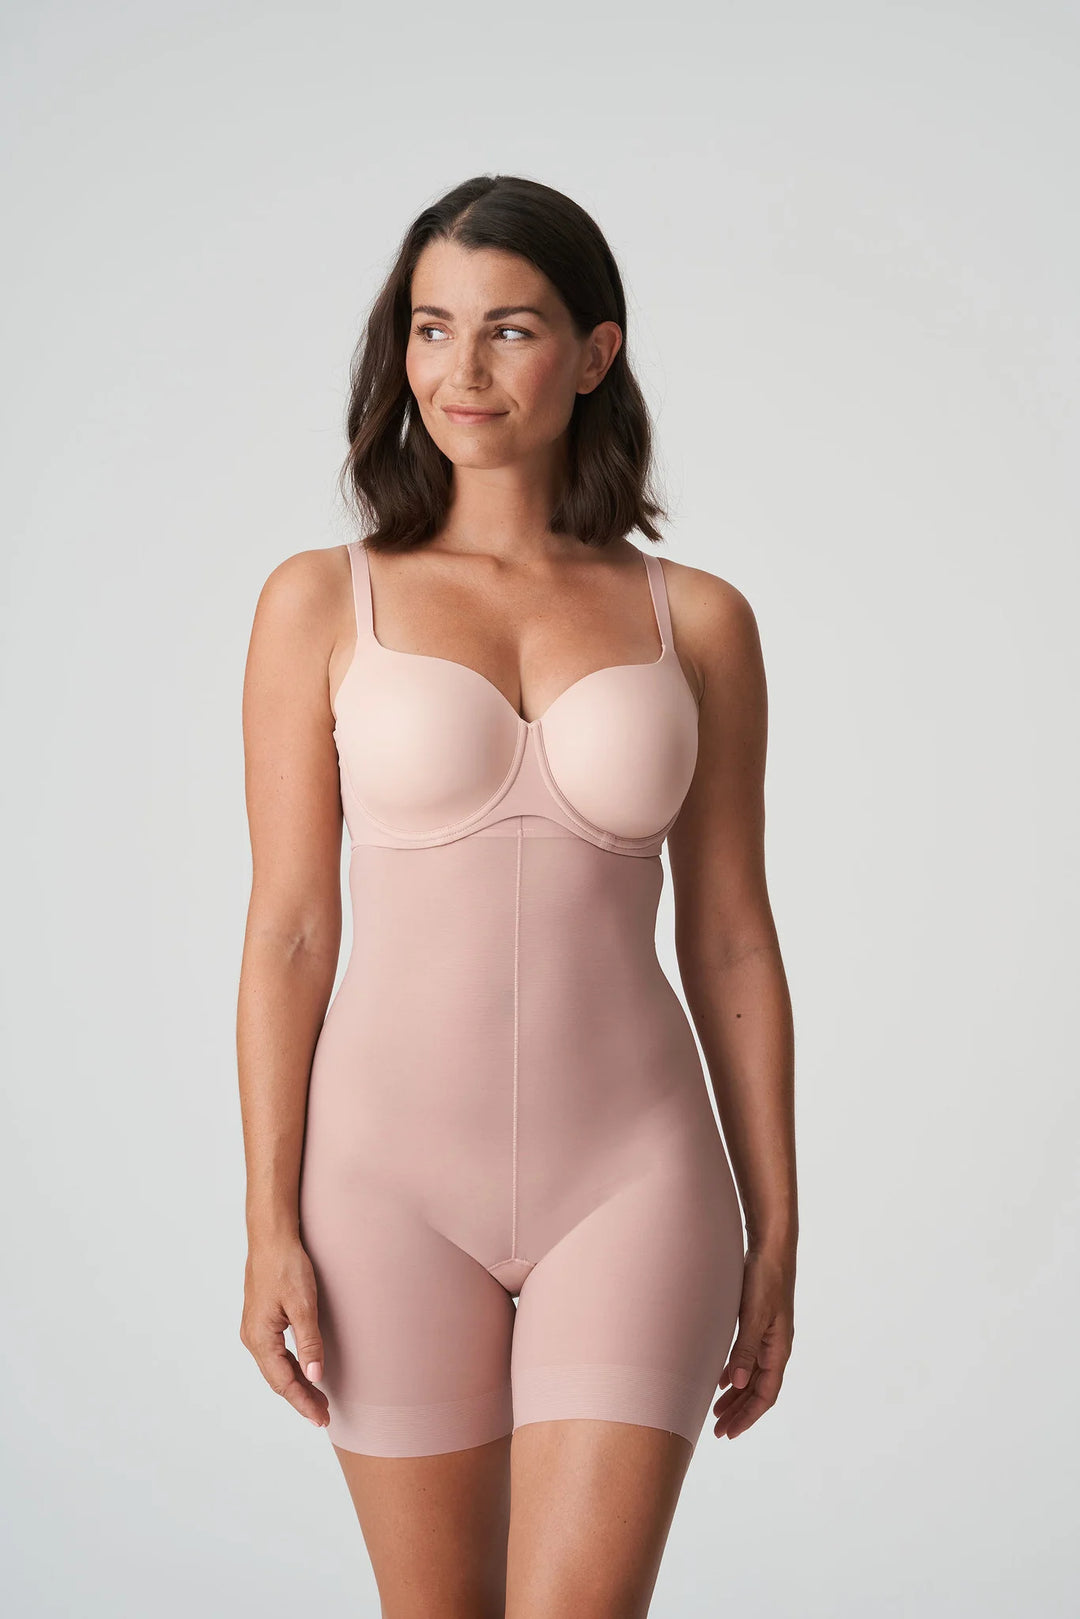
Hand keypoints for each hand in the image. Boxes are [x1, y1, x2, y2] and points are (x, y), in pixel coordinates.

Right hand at [240, 1237, 329, 1429]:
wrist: (271, 1237)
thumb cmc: (286, 1265)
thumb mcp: (304, 1304)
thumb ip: (310, 1343)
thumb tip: (316, 1378)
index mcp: (260, 1338)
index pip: (284, 1382)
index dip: (303, 1402)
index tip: (321, 1418)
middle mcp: (252, 1338)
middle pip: (277, 1379)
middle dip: (300, 1398)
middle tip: (323, 1415)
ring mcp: (254, 1329)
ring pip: (275, 1367)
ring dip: (296, 1384)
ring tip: (318, 1398)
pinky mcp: (260, 1320)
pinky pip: (274, 1354)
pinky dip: (290, 1367)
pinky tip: (303, 1371)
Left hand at [713, 1246, 794, 1439]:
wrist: (770, 1247)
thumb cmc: (765, 1278)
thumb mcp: (753, 1315)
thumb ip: (745, 1349)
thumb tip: (738, 1384)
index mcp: (779, 1349)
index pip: (766, 1394)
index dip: (748, 1416)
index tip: (729, 1433)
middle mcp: (776, 1347)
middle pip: (758, 1390)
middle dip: (739, 1412)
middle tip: (718, 1431)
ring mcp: (768, 1336)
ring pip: (752, 1376)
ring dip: (736, 1396)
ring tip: (717, 1413)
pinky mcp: (758, 1324)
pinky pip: (747, 1359)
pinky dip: (734, 1373)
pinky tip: (721, 1380)